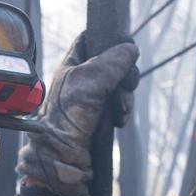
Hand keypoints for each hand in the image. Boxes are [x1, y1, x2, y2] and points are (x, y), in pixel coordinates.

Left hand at [16, 34, 139, 195]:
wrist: (63, 158)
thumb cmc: (68, 118)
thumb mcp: (90, 82)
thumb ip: (112, 62)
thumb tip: (132, 49)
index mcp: (73, 63)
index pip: (93, 38)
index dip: (110, 39)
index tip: (124, 48)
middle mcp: (83, 77)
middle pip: (116, 61)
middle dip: (126, 75)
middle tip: (127, 86)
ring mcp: (93, 96)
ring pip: (122, 84)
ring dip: (126, 97)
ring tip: (120, 111)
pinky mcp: (102, 114)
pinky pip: (122, 104)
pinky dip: (124, 111)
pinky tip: (119, 122)